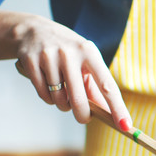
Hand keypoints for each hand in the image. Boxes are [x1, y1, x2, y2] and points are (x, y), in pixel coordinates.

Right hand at [13, 15, 131, 129]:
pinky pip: (43, 94)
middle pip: (78, 99)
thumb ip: (96, 86)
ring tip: (63, 92)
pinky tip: (49, 87)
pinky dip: (48, 98)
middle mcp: (70, 53)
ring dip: (62, 104)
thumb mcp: (85, 61)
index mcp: (89, 52)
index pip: (107, 85)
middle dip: (82, 115)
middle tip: (84, 118)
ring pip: (59, 99)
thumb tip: (109, 114)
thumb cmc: (67, 51)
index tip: (125, 125)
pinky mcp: (30, 62)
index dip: (117, 107)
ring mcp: (49, 56)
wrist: (33, 30)